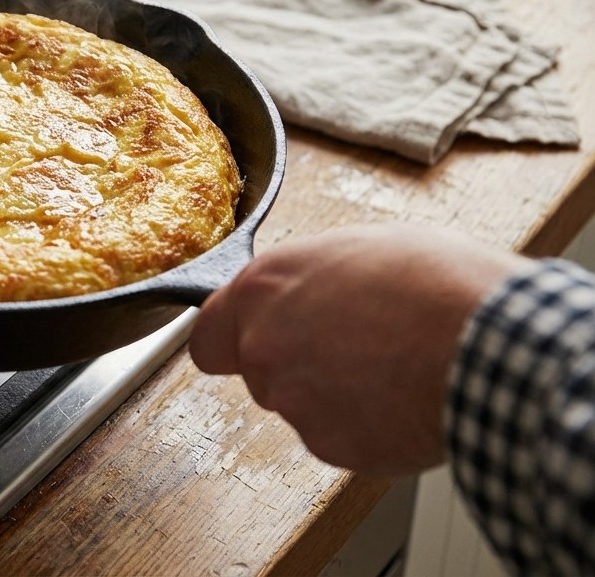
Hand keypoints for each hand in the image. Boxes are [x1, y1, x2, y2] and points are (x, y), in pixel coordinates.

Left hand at [188, 223, 528, 475]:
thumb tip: (317, 290)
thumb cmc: (437, 284)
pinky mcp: (332, 447)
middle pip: (260, 371)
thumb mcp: (364, 247)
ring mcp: (294, 402)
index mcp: (263, 289)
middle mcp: (264, 348)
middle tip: (355, 347)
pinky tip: (405, 399)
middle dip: (298, 365)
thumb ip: (316, 278)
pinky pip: (342, 438)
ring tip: (394, 368)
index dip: (228, 342)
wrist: (489, 345)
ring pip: (303, 406)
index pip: (205, 336)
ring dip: (336, 396)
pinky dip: (368, 427)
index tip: (247, 343)